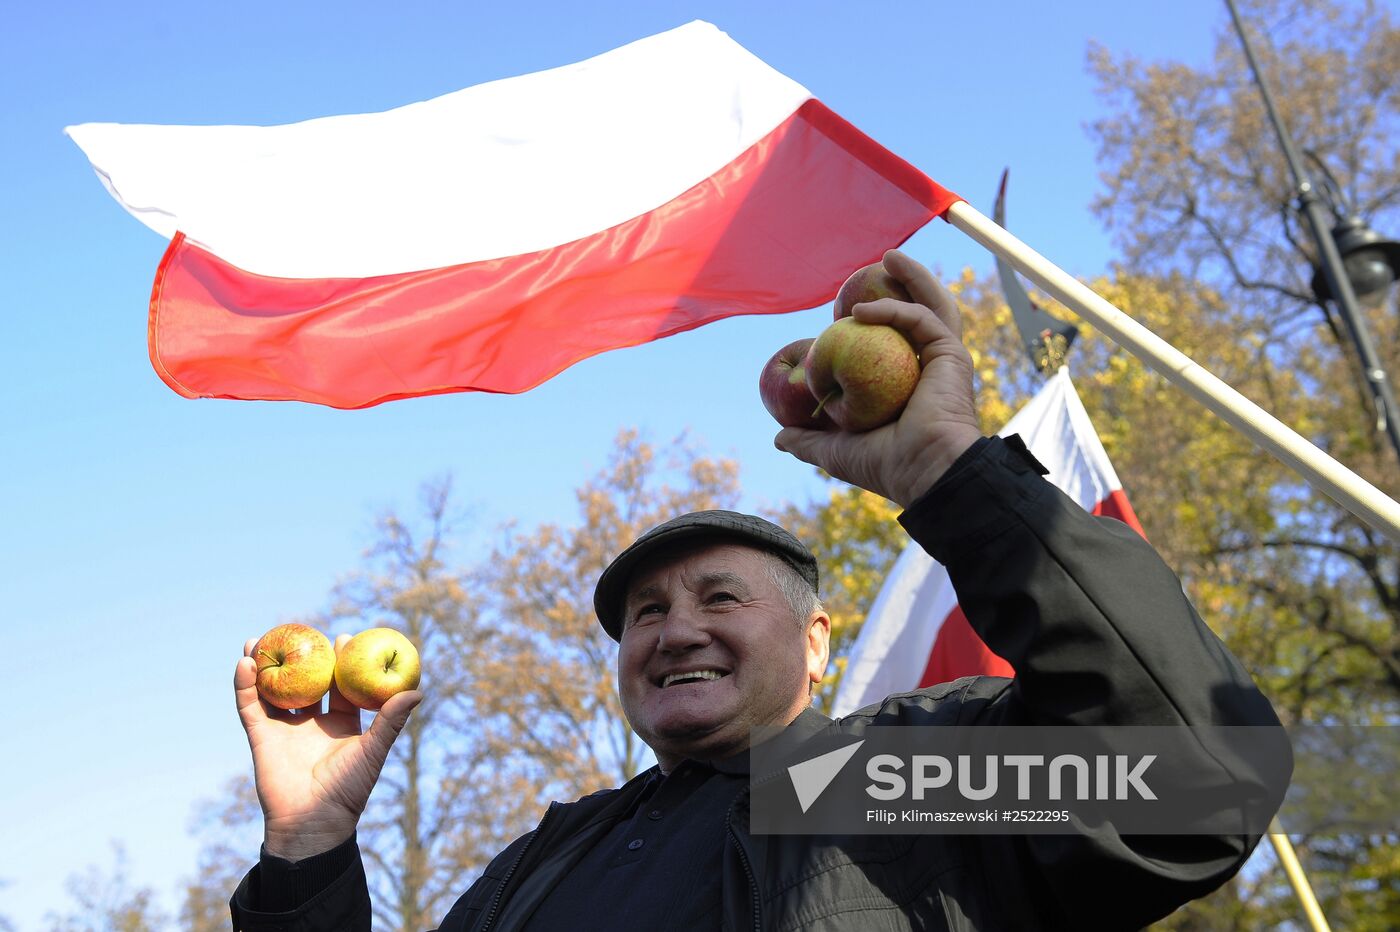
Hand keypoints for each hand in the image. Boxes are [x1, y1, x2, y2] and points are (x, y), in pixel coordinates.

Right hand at [235, 633, 420, 860]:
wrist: (313, 823)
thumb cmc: (348, 789)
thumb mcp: (373, 750)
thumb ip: (392, 720)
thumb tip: (417, 691)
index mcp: (341, 724)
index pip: (341, 686)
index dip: (342, 661)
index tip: (344, 636)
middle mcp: (312, 723)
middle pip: (305, 682)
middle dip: (301, 656)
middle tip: (302, 629)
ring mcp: (285, 729)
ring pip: (273, 689)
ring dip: (265, 664)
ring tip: (261, 638)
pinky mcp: (261, 737)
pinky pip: (250, 706)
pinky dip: (245, 684)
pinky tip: (245, 662)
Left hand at [775, 249, 981, 507]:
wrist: (923, 472)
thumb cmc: (885, 464)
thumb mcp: (834, 451)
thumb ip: (809, 441)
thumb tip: (779, 437)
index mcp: (909, 386)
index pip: (896, 342)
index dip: (877, 319)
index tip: (843, 311)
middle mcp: (929, 369)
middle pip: (920, 314)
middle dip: (903, 285)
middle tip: (877, 266)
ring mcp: (943, 361)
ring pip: (933, 305)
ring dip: (913, 277)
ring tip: (889, 256)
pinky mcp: (951, 356)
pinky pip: (922, 320)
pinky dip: (895, 309)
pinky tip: (861, 310)